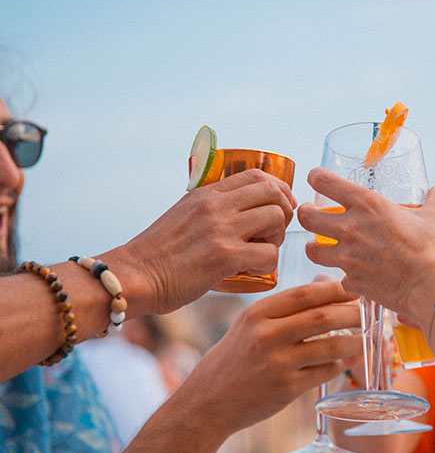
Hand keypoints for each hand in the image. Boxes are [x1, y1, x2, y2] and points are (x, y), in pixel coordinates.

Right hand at [104, 169, 296, 313]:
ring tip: (261, 252)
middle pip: (273, 193)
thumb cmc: (157, 255)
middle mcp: (215, 206)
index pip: (256, 175)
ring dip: (277, 238)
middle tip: (274, 233)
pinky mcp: (224, 257)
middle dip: (284, 212)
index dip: (278, 190)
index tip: (280, 207)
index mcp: (205, 193)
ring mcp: (220, 229)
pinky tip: (252, 272)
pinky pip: (269, 254)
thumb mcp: (182, 216)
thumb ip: (208, 210)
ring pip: (276, 219)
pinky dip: (268, 265)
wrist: (133, 277)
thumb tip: (236, 214)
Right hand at [180, 279, 361, 432]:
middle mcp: (266, 335)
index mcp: (257, 313)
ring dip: (355, 341)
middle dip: (353, 313)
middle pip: (322, 316)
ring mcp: (277, 363)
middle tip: (370, 312)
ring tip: (368, 337)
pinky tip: (349, 361)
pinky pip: (324, 372)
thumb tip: (325, 290)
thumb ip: (281, 311)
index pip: (305, 293)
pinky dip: (341, 365)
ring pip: (329, 346)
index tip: (355, 287)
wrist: (207, 402)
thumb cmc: (232, 361)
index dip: (336, 289)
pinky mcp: (286, 388)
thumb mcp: (247, 326)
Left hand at [299, 169, 434, 319]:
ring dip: (314, 247)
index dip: (316, 178)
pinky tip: (353, 276)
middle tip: (309, 213)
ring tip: (319, 247)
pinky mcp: (351, 281)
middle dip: (304, 213)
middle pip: (307, 217)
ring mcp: (347, 257)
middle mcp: (350, 228)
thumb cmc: (432, 249)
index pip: (326, 182)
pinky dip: (345, 277)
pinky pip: (340, 278)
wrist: (431, 286)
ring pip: (312, 250)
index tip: (316, 178)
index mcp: (367, 204)